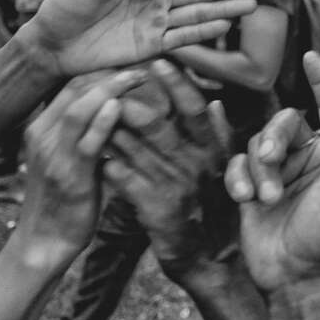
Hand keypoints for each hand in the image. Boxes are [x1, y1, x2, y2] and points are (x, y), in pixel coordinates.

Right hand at [15, 69, 144, 266]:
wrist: (44, 242)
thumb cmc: (65, 197)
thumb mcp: (71, 157)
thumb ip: (86, 132)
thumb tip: (115, 105)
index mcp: (43, 127)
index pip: (72, 84)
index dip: (103, 69)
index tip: (134, 61)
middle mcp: (42, 135)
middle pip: (75, 88)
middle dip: (110, 72)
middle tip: (144, 62)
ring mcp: (53, 155)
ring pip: (78, 109)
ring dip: (110, 89)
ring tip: (138, 75)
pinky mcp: (69, 176)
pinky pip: (86, 143)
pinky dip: (102, 122)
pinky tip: (119, 107)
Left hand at [17, 0, 260, 78]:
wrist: (49, 44)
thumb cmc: (63, 4)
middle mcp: (155, 0)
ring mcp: (155, 24)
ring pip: (197, 14)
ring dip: (224, 9)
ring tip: (250, 5)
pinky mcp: (151, 48)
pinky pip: (183, 39)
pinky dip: (204, 33)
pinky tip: (225, 25)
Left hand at [104, 60, 233, 275]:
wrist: (210, 257)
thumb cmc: (216, 207)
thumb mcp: (225, 168)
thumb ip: (219, 135)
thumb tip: (216, 102)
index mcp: (213, 149)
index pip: (194, 109)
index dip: (177, 84)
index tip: (158, 62)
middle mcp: (195, 164)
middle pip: (159, 125)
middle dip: (131, 104)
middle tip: (110, 84)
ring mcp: (175, 187)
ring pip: (135, 150)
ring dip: (112, 131)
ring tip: (93, 115)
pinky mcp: (155, 210)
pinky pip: (124, 180)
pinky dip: (109, 165)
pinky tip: (97, 156)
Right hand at [225, 52, 319, 290]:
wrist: (294, 274)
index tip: (310, 57)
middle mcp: (305, 155)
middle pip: (283, 122)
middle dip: (274, 138)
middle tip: (272, 161)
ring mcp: (276, 170)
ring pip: (256, 143)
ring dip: (258, 168)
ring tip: (264, 198)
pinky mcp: (249, 186)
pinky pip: (236, 164)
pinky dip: (238, 177)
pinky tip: (243, 197)